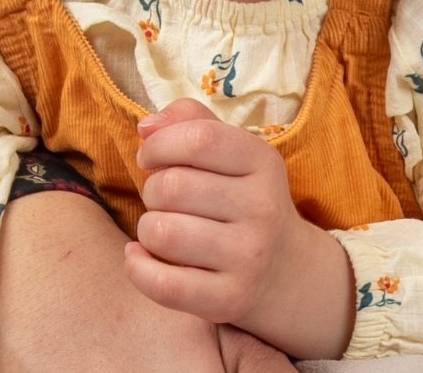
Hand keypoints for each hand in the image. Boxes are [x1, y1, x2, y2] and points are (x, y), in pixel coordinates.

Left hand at [125, 98, 356, 362]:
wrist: (286, 270)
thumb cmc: (244, 200)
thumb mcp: (235, 153)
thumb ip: (192, 122)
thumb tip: (146, 126)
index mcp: (263, 162)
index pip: (199, 139)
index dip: (160, 144)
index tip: (149, 156)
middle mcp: (262, 207)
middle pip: (173, 186)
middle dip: (152, 190)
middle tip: (162, 199)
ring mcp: (248, 257)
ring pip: (162, 233)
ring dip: (146, 229)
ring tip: (159, 228)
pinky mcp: (229, 299)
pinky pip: (163, 284)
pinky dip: (137, 268)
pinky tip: (139, 258)